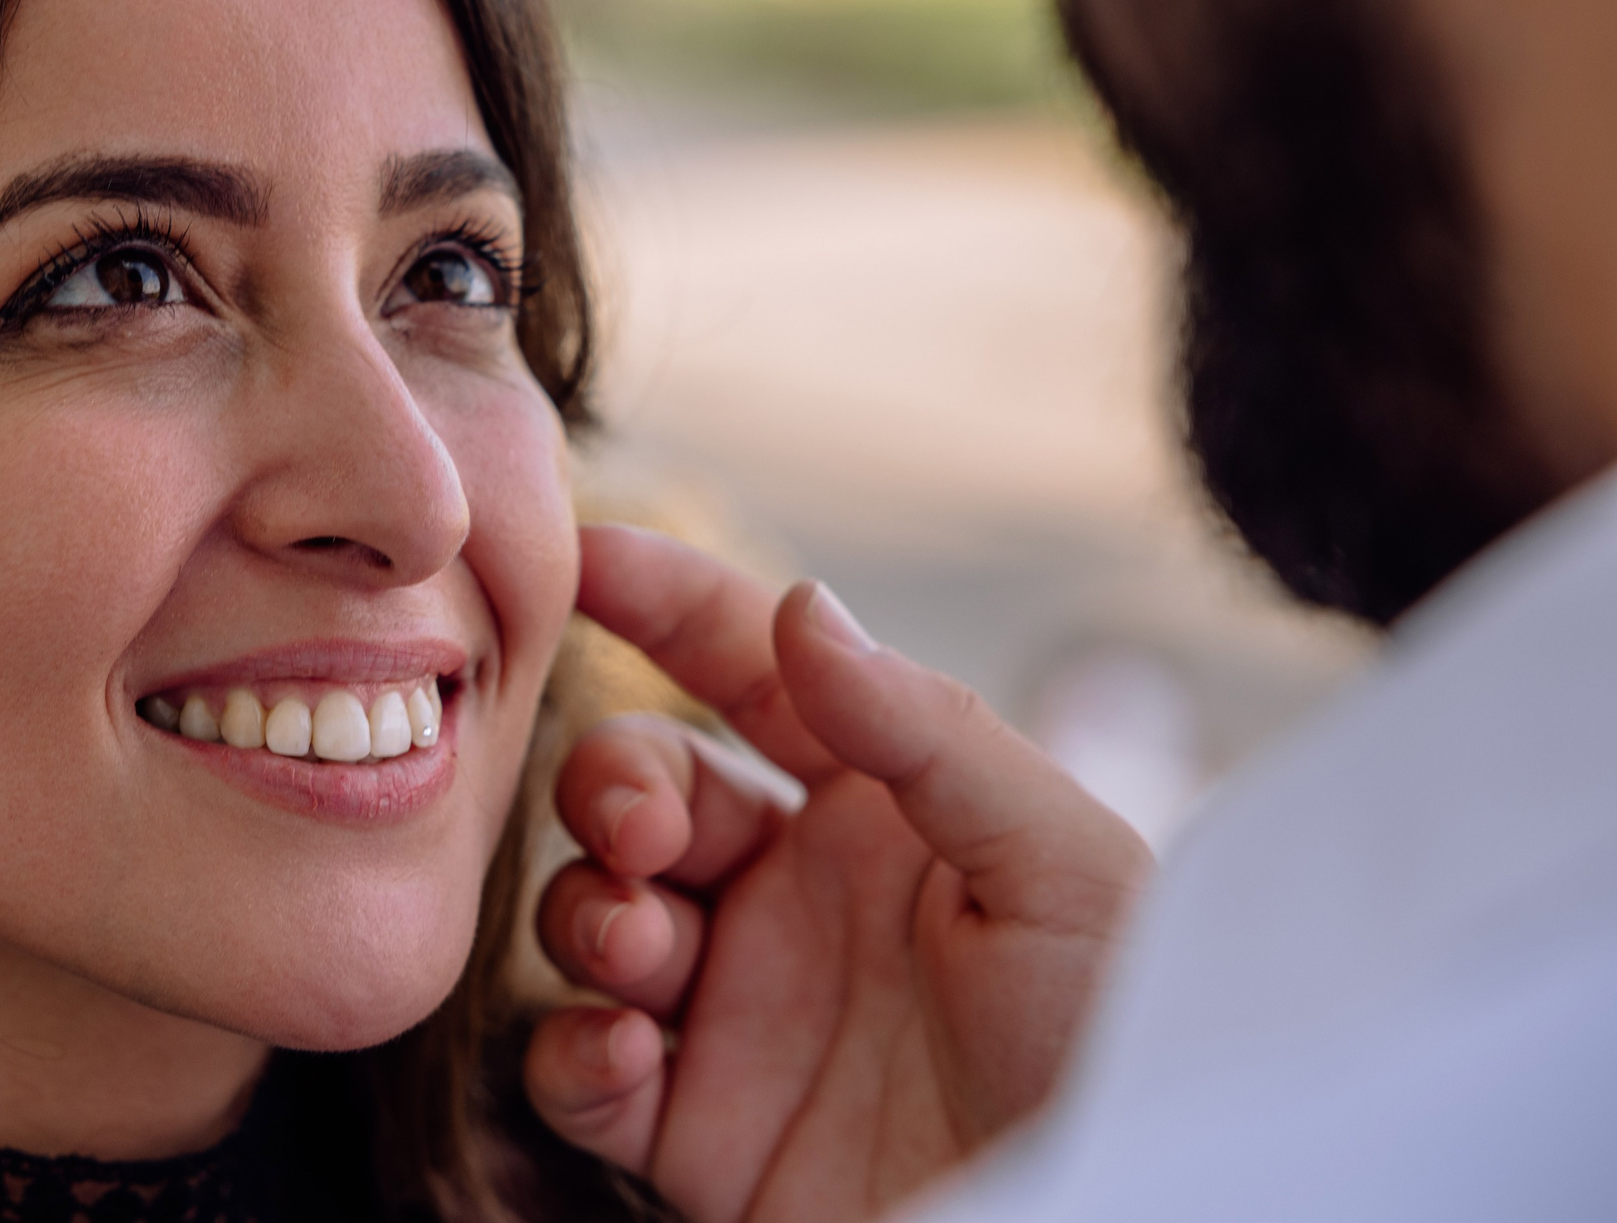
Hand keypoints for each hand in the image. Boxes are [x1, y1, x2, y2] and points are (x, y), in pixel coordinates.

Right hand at [525, 525, 1153, 1222]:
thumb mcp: (1059, 867)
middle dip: (617, 786)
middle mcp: (796, 899)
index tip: (583, 555)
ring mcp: (739, 1014)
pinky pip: (579, 1068)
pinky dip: (575, 1052)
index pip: (750, 673)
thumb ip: (926, 730)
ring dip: (590, 913)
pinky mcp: (699, 1135)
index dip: (665, 602)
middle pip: (645, 789)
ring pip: (592, 914)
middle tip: (646, 837)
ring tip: (648, 954)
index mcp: (882, 812)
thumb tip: (803, 606)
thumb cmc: (1115, 1051)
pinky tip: (628, 1057)